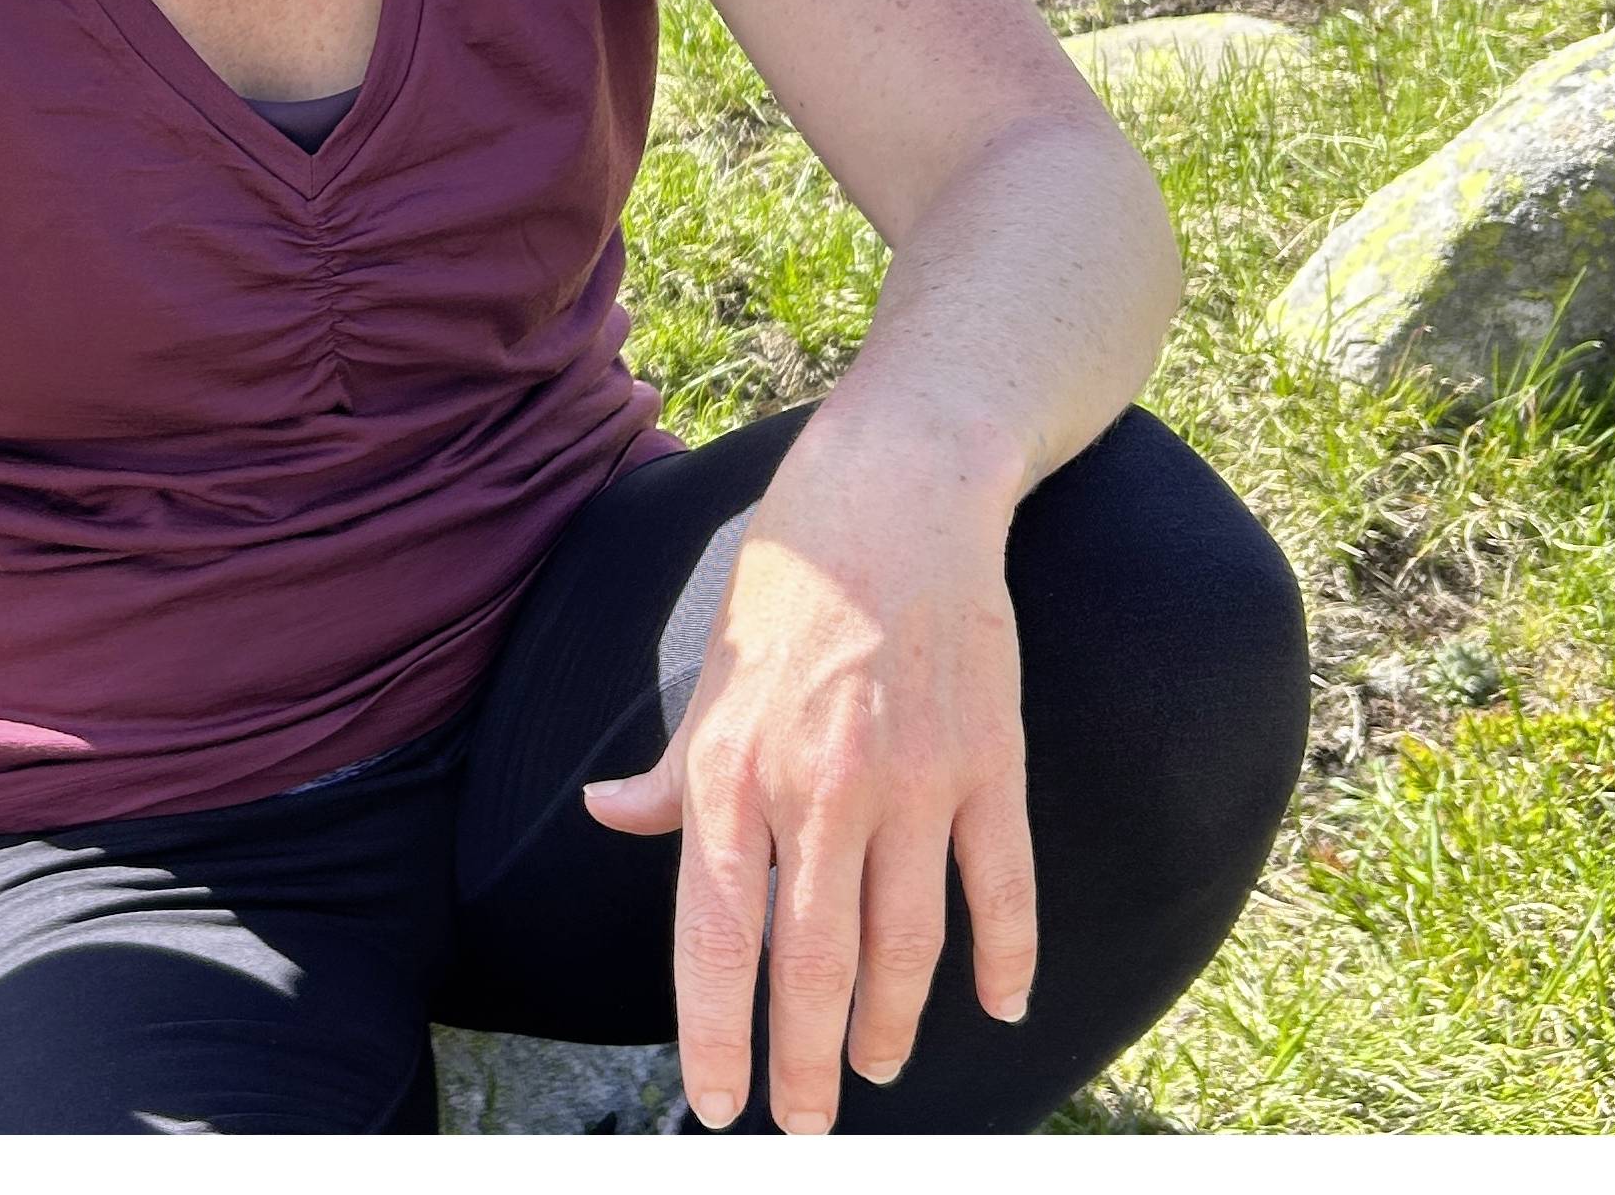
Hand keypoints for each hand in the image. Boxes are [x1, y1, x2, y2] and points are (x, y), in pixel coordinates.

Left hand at [581, 419, 1036, 1132]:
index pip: (716, 934)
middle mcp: (817, 787)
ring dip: (893, 1024)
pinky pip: (1000, 886)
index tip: (718, 1106)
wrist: (895, 491)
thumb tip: (609, 817)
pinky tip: (999, 1006)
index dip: (716, 1032)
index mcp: (733, 767)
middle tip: (807, 1124)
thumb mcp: (710, 669)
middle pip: (813, 963)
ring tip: (880, 1069)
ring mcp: (911, 779)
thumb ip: (670, 767)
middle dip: (806, 1062)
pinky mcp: (987, 761)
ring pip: (906, 944)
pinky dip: (1005, 958)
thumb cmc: (789, 580)